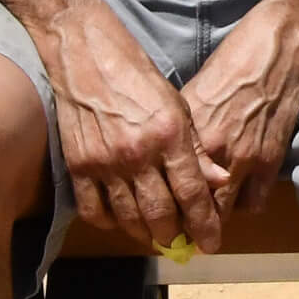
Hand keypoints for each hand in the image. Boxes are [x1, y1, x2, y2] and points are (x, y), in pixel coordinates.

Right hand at [45, 0, 226, 254]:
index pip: (193, 192)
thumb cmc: (138, 73)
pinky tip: (121, 222)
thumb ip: (197, 146)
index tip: (212, 243)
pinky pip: (94, 210)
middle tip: (182, 244)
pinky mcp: (78, 165)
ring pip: (128, 219)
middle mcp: (138, 153)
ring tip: (156, 238)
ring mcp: (105, 162)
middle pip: (160, 214)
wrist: (85, 53)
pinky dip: (110, 223)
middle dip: (175, 236)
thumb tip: (219, 181)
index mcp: (169, 133)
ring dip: (145, 234)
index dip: (204, 224)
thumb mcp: (177, 103)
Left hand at [182, 0, 298, 216]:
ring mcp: (245, 158)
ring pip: (224, 213)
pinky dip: (246, 203)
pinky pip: (255, 203)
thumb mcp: (193, 93)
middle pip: (194, 208)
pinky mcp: (271, 160)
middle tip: (183, 225)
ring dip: (216, 216)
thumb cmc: (230, 62)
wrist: (275, 47)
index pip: (169, 188)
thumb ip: (182, 130)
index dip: (164, 208)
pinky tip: (240, 193)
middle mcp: (213, 151)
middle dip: (187, 221)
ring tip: (211, 214)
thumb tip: (166, 155)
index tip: (161, 217)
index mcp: (188, 133)